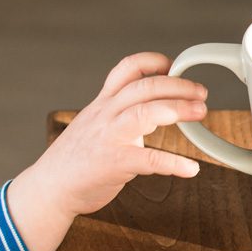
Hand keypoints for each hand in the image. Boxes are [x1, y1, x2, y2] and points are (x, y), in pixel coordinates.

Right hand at [36, 52, 206, 216]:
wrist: (50, 188)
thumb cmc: (74, 160)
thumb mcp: (93, 125)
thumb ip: (118, 115)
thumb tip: (152, 111)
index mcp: (102, 104)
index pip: (127, 69)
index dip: (153, 62)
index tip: (174, 66)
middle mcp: (105, 115)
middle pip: (144, 87)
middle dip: (178, 85)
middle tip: (201, 93)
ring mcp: (109, 138)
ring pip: (144, 112)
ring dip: (177, 109)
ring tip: (200, 112)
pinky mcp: (113, 164)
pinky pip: (148, 160)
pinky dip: (173, 163)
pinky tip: (191, 168)